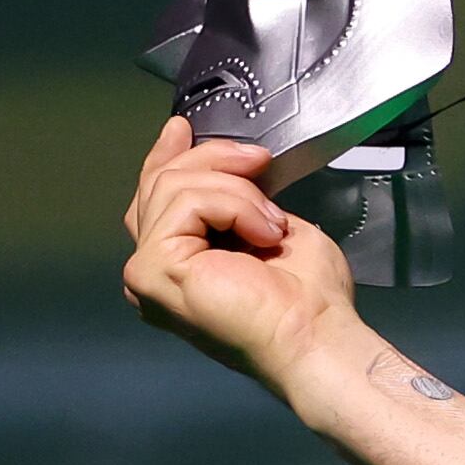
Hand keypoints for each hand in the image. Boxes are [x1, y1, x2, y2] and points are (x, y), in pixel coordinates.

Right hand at [121, 117, 354, 394]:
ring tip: (274, 225)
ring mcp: (147, 270)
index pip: (156, 198)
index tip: (182, 129)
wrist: (316, 335)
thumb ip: (240, 202)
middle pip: (161, 183)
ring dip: (239, 193)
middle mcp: (153, 270)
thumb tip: (235, 167)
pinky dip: (236, 207)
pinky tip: (265, 234)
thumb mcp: (272, 228)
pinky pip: (187, 203)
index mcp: (179, 265)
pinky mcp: (155, 267)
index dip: (167, 157)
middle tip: (260, 161)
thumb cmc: (309, 299)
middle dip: (215, 160)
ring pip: (175, 187)